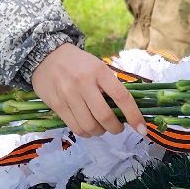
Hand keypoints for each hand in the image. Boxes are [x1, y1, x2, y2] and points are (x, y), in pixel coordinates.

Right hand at [30, 43, 146, 137]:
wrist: (46, 55)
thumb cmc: (78, 63)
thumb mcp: (98, 66)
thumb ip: (110, 86)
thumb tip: (126, 111)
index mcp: (99, 71)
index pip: (122, 97)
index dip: (134, 116)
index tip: (142, 129)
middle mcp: (84, 83)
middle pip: (105, 117)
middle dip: (116, 128)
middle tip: (118, 128)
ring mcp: (69, 95)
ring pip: (90, 126)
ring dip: (100, 132)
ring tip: (102, 128)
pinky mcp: (57, 105)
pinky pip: (75, 127)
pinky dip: (86, 133)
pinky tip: (88, 128)